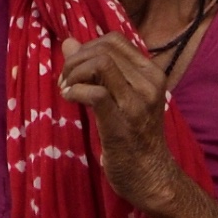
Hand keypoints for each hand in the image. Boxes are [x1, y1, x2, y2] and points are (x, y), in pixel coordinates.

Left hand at [59, 33, 180, 213]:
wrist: (152, 178)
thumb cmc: (135, 137)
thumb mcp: (122, 97)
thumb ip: (98, 69)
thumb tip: (69, 42)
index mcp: (152, 74)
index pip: (114, 40)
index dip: (88, 47)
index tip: (76, 68)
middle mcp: (149, 84)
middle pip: (103, 49)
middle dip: (76, 60)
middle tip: (66, 80)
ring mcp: (137, 104)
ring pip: (100, 64)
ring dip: (74, 73)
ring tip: (67, 89)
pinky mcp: (121, 124)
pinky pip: (95, 93)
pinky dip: (76, 91)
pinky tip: (70, 98)